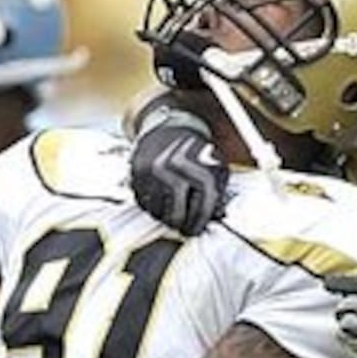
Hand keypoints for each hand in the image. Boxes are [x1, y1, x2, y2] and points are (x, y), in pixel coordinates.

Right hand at [129, 104, 227, 235]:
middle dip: (180, 225)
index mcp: (200, 166)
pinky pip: (143, 201)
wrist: (169, 128)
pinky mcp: (138, 171)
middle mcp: (177, 167)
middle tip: (183, 228)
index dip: (199, 222)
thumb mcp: (215, 167)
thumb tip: (215, 216)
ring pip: (157, 210)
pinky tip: (160, 199)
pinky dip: (152, 205)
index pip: (201, 206)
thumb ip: (218, 192)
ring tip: (172, 210)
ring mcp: (155, 169)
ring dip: (165, 216)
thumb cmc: (195, 151)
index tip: (196, 229)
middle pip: (176, 213)